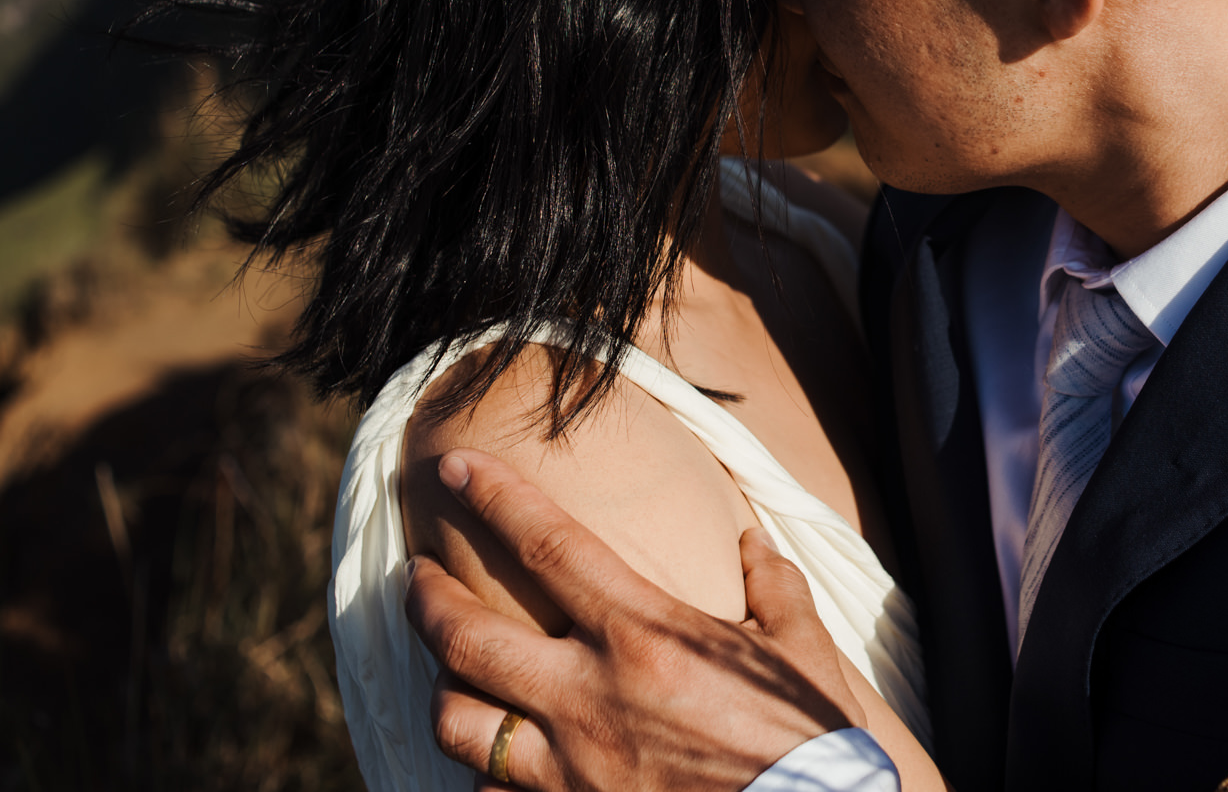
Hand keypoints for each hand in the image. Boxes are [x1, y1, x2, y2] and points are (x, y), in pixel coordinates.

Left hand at [405, 447, 866, 791]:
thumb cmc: (811, 739)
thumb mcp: (800, 648)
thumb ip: (773, 587)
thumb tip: (754, 545)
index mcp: (644, 634)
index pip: (548, 545)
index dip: (494, 498)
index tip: (455, 467)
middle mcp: (590, 696)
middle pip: (467, 636)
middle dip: (425, 598)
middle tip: (415, 576)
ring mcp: (571, 768)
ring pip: (458, 724)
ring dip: (445, 690)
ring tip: (451, 672)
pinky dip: (488, 775)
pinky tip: (499, 760)